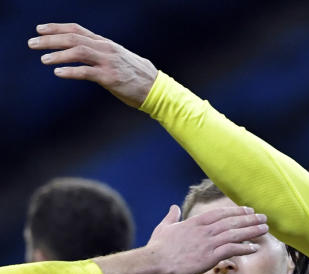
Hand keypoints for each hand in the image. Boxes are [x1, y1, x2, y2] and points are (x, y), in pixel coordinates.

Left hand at [29, 23, 157, 107]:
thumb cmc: (137, 77)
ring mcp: (109, 63)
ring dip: (57, 55)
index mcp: (106, 44)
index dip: (57, 28)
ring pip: (78, 52)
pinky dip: (70, 71)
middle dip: (50, 39)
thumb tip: (84, 53)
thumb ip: (102, 53)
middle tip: (32, 43)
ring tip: (43, 59)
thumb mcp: (119, 59)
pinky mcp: (111, 78)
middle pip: (73, 38)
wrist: (157, 90)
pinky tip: (58, 73)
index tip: (40, 29)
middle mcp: (106, 49)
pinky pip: (86, 72)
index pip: (77, 30)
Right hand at [145, 204, 268, 273]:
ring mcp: (208, 243)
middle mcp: (205, 230)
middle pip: (232, 221)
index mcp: (195, 222)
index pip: (220, 213)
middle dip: (249, 219)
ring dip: (252, 231)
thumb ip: (171, 216)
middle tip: (263, 217)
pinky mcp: (210, 256)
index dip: (236, 211)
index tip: (248, 210)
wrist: (154, 263)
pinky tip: (255, 248)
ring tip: (265, 229)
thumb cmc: (158, 248)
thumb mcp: (164, 227)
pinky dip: (244, 248)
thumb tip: (174, 207)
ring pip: (235, 234)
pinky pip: (232, 250)